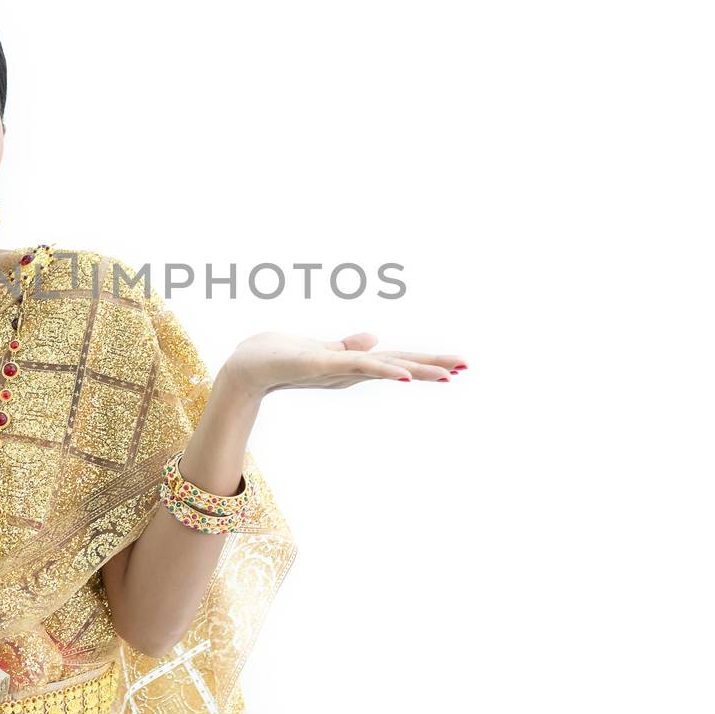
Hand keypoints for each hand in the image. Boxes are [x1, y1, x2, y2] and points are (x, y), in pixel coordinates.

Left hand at [219, 331, 465, 398]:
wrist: (247, 367)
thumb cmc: (281, 357)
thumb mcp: (322, 350)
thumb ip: (349, 347)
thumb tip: (376, 338)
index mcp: (354, 364)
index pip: (398, 359)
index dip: (426, 361)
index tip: (458, 365)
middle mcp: (350, 370)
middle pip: (400, 364)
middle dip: (433, 366)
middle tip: (467, 367)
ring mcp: (338, 370)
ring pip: (385, 367)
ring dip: (416, 370)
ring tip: (446, 375)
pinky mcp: (322, 366)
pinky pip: (357, 366)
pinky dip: (381, 369)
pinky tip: (402, 375)